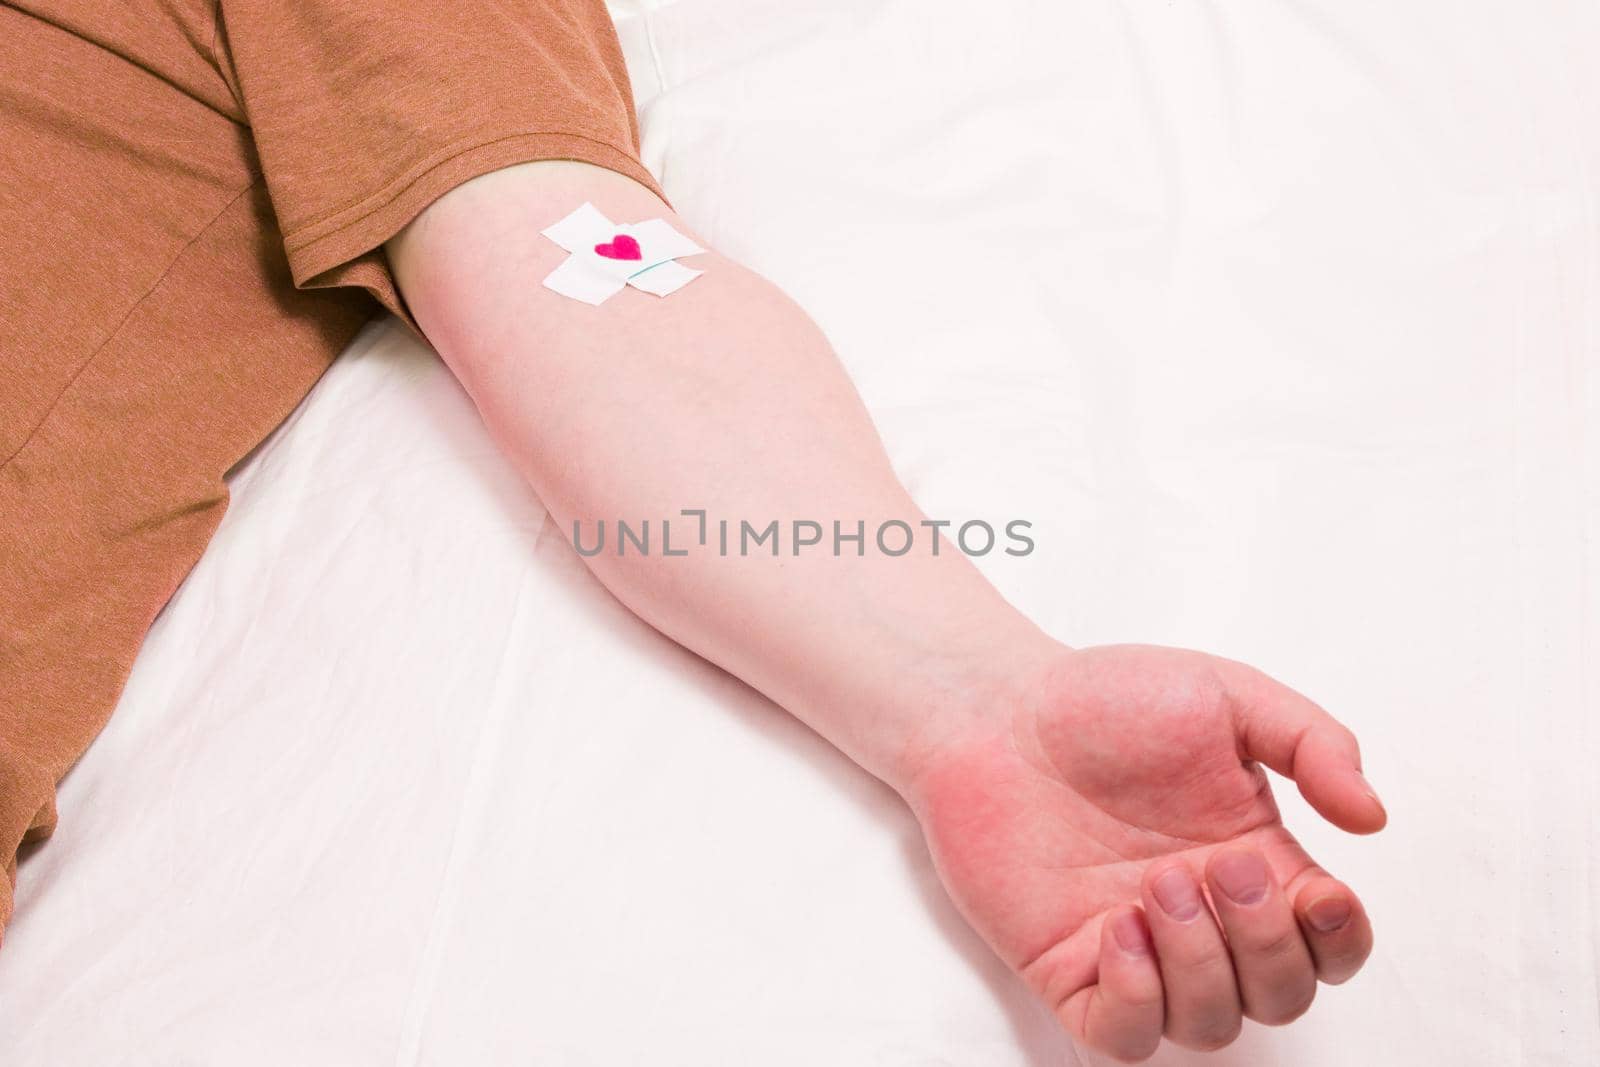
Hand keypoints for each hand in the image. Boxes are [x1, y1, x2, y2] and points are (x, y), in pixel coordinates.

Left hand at [902, 644, 1385, 1061]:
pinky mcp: (1069, 968)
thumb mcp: (1227, 695)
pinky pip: (1123, 1037)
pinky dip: (1137, 1001)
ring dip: (1201, 965)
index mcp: (1254, 862)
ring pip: (1211, 1024)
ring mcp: (1137, 950)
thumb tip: (1374, 820)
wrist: (997, 710)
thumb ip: (1314, 742)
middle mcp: (1203, 919)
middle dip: (1264, 943)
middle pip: (1281, 995)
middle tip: (1217, 865)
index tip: (1320, 892)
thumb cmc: (1105, 699)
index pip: (1329, 945)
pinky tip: (1119, 930)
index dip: (1340, 940)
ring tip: (1156, 884)